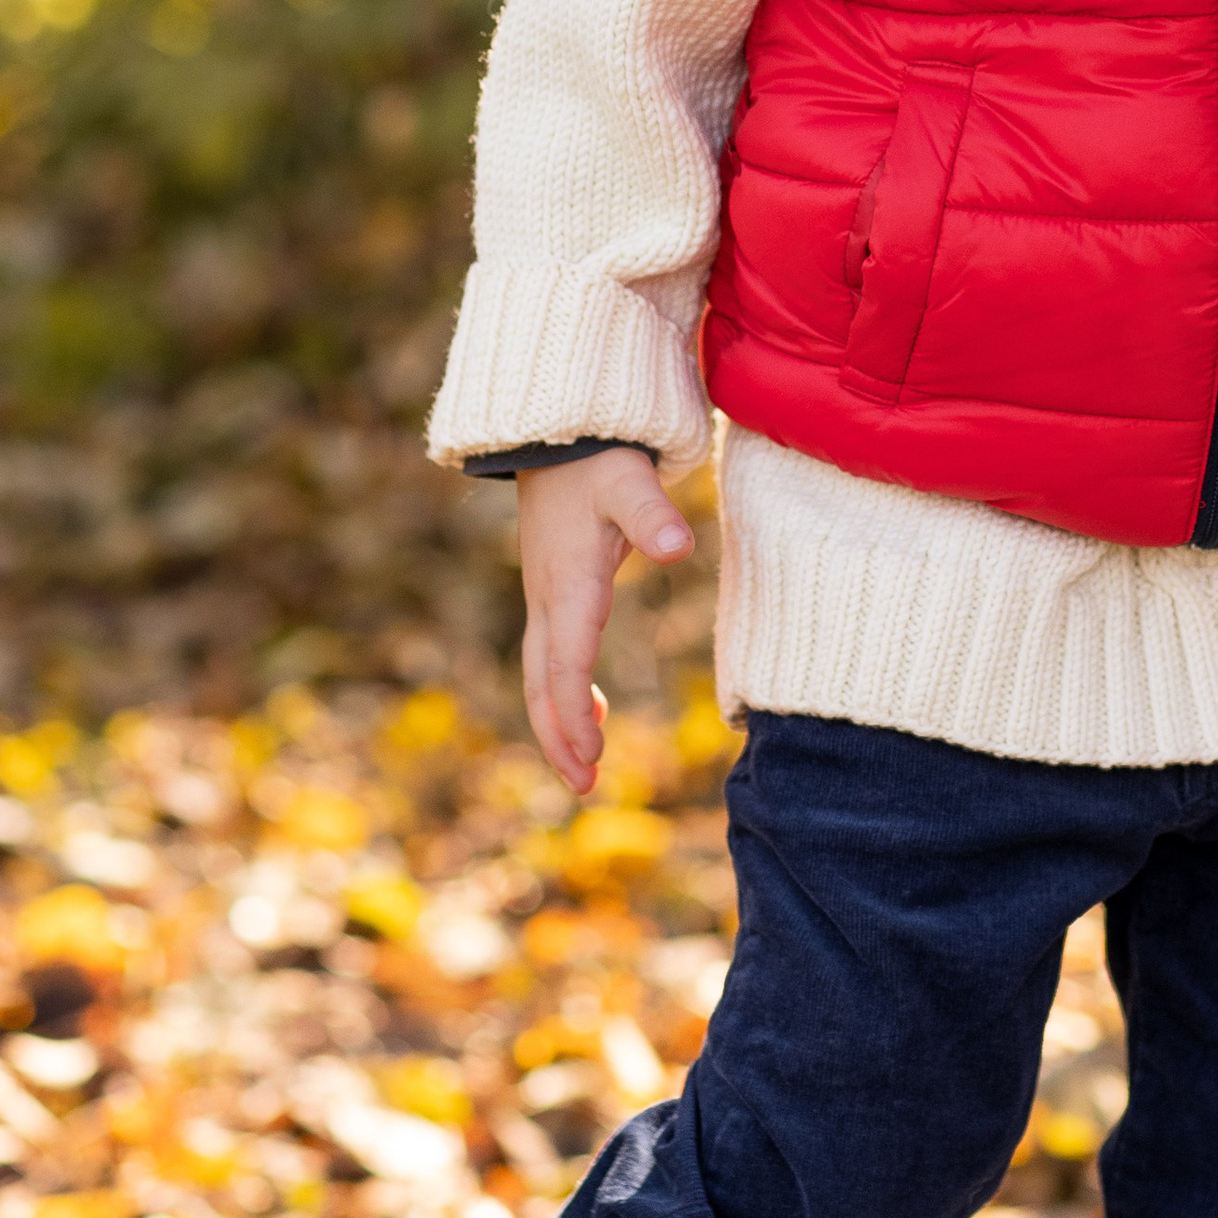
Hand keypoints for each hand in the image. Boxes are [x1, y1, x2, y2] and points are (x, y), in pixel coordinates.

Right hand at [516, 449, 693, 795]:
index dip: (573, 712)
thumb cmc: (598, 456)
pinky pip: (551, 657)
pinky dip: (565, 692)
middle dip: (559, 736)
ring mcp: (545, 597)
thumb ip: (653, 514)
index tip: (588, 755)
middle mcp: (549, 598)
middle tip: (584, 784)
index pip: (565, 662)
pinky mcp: (553, 592)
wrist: (558, 432)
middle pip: (543, 683)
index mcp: (569, 584)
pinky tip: (589, 712)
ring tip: (584, 769)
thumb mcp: (629, 480)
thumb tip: (675, 548)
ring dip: (558, 723)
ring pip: (541, 675)